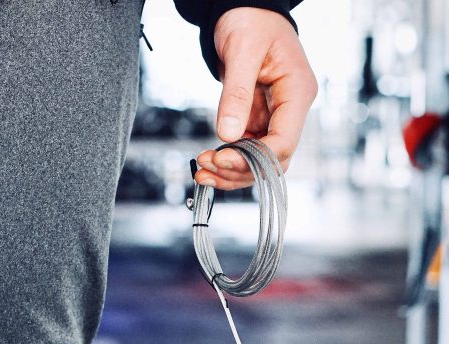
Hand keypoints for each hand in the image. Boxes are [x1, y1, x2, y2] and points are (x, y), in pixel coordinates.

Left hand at [194, 8, 317, 188]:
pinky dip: (227, 161)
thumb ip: (236, 94)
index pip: (284, 142)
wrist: (244, 10)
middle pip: (273, 160)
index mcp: (298, 91)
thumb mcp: (242, 50)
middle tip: (207, 166)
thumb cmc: (251, 20)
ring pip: (259, 162)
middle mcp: (290, 110)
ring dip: (231, 171)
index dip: (254, 159)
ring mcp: (275, 118)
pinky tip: (208, 163)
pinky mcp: (258, 121)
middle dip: (240, 169)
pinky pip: (246, 151)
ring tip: (202, 170)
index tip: (222, 158)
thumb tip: (227, 133)